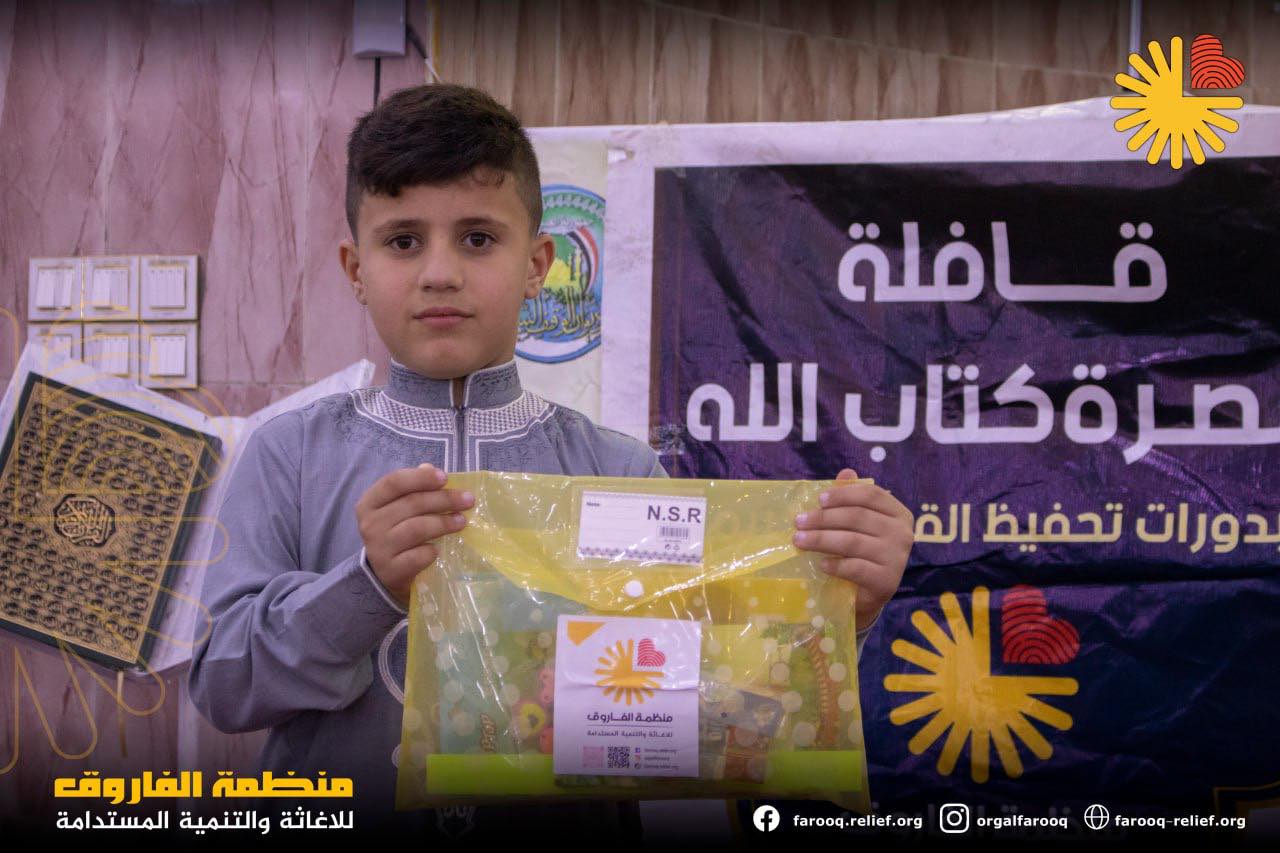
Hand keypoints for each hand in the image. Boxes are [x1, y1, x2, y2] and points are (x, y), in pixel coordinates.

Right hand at [355, 463, 474, 605]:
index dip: (421, 477)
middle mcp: (370, 524)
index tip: (445, 478)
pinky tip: (439, 549)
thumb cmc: (398, 532)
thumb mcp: (400, 508)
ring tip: (462, 521)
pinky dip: (432, 551)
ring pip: (416, 528)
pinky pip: (417, 556)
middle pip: (411, 504)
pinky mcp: (391, 571)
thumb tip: (429, 468)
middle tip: (468, 500)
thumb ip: (413, 488)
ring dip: (443, 523)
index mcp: (370, 503)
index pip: (393, 482)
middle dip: (444, 499)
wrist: (386, 573)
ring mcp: (378, 549)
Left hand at [792, 468, 913, 631]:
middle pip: (857, 517)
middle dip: (823, 518)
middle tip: (798, 522)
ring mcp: (896, 558)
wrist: (868, 594)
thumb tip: (846, 472)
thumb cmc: (862, 553)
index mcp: (898, 513)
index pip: (871, 495)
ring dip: (821, 539)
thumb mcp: (857, 524)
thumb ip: (852, 499)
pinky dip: (834, 565)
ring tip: (799, 540)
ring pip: (852, 542)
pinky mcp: (887, 581)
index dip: (843, 494)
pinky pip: (855, 568)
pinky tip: (820, 564)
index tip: (818, 499)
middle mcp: (902, 533)